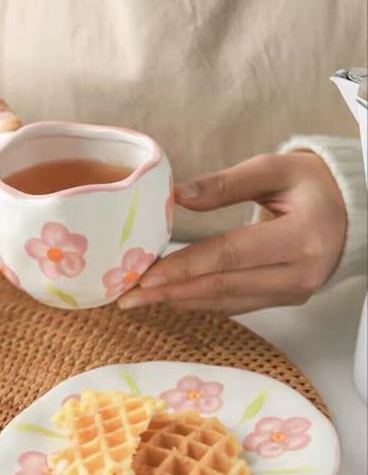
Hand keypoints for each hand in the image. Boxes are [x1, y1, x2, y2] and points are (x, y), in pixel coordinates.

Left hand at [118, 152, 345, 313]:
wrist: (352, 211)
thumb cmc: (312, 184)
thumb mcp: (274, 170)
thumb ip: (227, 184)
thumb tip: (178, 196)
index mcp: (300, 237)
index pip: (230, 255)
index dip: (185, 267)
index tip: (145, 275)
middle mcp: (299, 273)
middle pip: (223, 286)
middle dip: (170, 292)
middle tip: (128, 298)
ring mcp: (294, 292)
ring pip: (227, 301)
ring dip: (180, 300)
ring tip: (141, 300)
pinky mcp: (286, 298)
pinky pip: (237, 304)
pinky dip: (202, 302)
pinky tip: (173, 299)